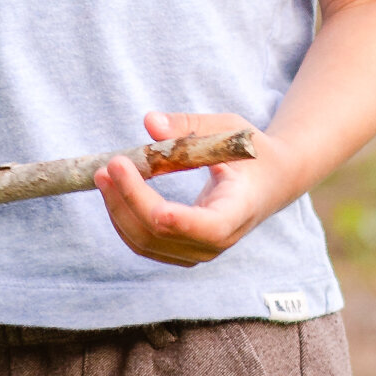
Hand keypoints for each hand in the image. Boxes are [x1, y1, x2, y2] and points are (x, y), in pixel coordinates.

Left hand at [96, 110, 293, 267]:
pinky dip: (123, 216)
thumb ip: (190, 126)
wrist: (271, 182)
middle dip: (129, 198)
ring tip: (103, 174)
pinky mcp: (183, 251)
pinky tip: (114, 189)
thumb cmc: (252, 152)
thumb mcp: (230, 129)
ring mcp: (200, 251)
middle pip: (163, 233)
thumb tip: (150, 123)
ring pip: (146, 243)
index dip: (174, 218)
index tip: (142, 187)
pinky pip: (143, 243)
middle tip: (110, 164)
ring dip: (118, 208)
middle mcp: (220, 240)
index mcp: (238, 211)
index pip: (207, 228)